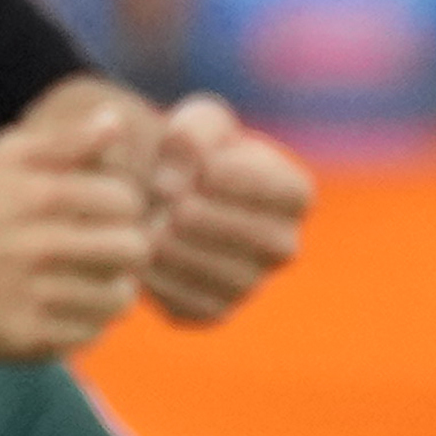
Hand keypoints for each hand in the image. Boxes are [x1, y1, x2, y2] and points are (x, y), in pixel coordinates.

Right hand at [0, 84, 155, 362]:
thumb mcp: (9, 156)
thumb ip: (67, 140)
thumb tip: (116, 121)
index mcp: (40, 195)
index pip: (128, 202)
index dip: (124, 207)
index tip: (104, 215)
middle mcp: (38, 246)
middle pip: (133, 251)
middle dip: (127, 249)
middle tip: (107, 252)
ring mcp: (31, 295)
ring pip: (117, 299)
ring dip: (110, 291)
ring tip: (90, 283)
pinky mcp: (24, 336)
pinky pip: (90, 335)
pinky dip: (84, 324)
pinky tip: (65, 308)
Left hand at [134, 93, 311, 327]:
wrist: (154, 199)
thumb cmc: (185, 153)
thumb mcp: (195, 122)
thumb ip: (193, 131)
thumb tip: (177, 181)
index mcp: (295, 196)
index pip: (283, 193)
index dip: (236, 180)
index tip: (193, 169)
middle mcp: (283, 247)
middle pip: (252, 236)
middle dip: (198, 211)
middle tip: (160, 196)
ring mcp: (251, 284)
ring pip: (219, 273)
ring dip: (175, 244)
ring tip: (148, 220)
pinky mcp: (212, 312)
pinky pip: (189, 302)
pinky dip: (159, 279)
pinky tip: (140, 252)